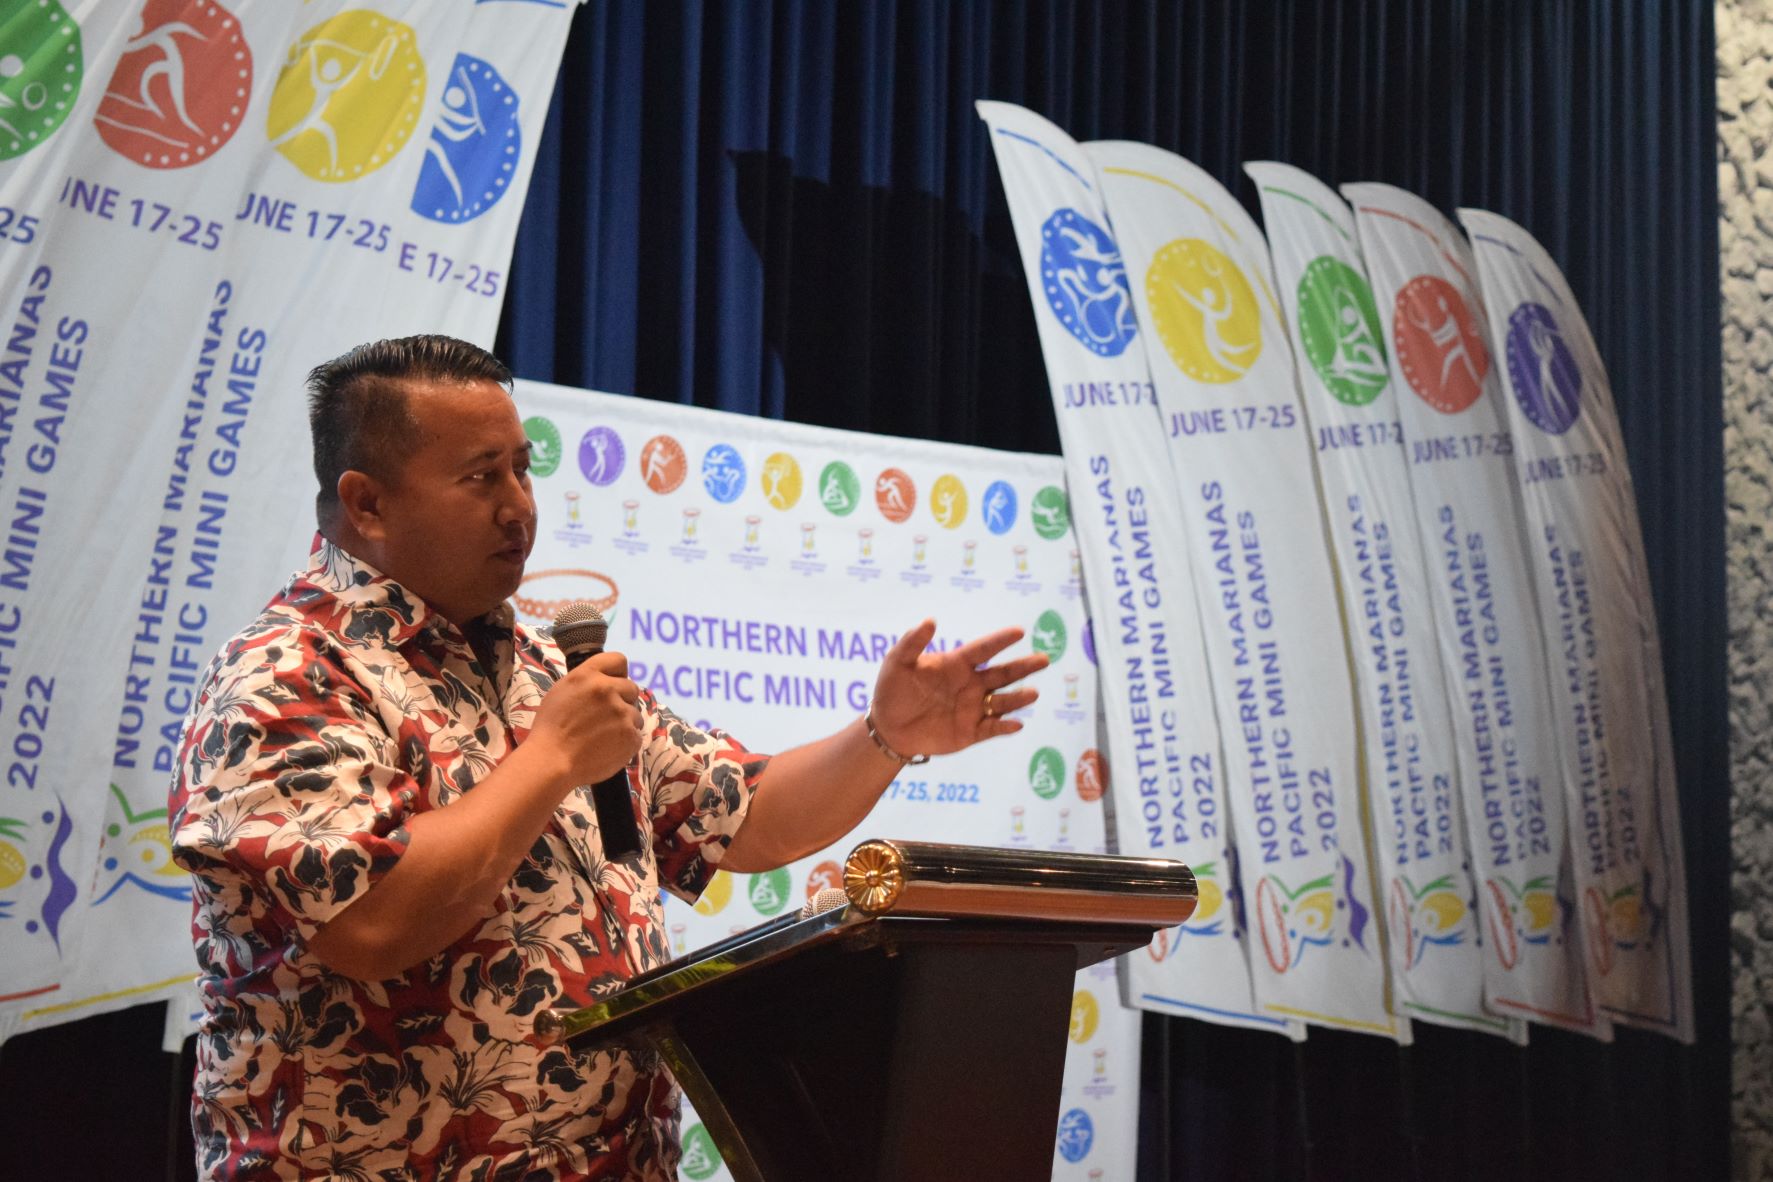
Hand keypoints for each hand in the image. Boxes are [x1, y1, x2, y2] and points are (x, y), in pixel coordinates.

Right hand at [529, 650, 641, 785]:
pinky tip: (607, 747)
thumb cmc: (550, 727)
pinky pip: (635, 734)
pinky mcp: (631, 735)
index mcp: (589, 675)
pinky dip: (625, 741)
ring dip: (624, 722)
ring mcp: (622, 713)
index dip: (618, 673)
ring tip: (602, 736)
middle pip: (631, 687)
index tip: (613, 684)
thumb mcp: (562, 691)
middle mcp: (608, 689)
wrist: (551, 760)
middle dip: (622, 700)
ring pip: (634, 713)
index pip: (619, 660)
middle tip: (605, 716)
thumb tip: (608, 680)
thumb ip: (587, 680)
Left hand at [867, 619, 1047, 758]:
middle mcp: (971, 685)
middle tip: (1045, 659)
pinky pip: (992, 728)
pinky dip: (1004, 726)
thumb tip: (931, 620)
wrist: (888, 728)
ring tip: (1033, 693)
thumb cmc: (892, 690)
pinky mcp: (970, 732)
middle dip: (1024, 667)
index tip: (1019, 631)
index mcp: (957, 664)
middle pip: (1002, 674)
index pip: (983, 649)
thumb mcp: (897, 662)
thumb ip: (912, 642)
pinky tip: (1016, 723)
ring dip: (1018, 698)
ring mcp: (973, 709)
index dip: (1000, 641)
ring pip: (1002, 701)